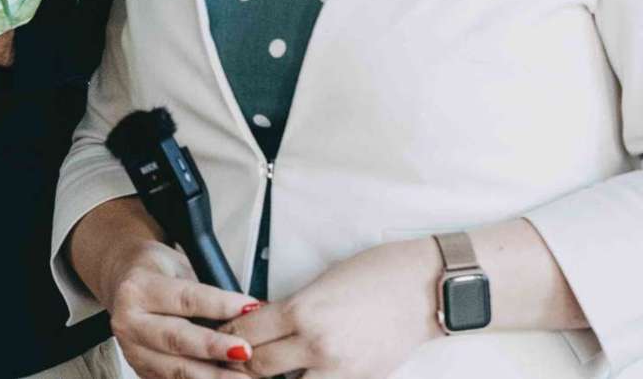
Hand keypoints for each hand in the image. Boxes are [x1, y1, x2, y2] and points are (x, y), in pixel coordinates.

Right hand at [103, 237, 259, 378]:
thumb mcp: (179, 266)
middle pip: (177, 339)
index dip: (219, 305)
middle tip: (245, 350)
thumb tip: (248, 311)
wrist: (122, 283)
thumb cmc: (156, 273)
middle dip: (214, 347)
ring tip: (243, 375)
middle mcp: (130, 322)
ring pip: (176, 369)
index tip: (249, 308)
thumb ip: (206, 290)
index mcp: (138, 289)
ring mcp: (133, 351)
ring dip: (212, 375)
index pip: (185, 299)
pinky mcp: (141, 371)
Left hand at [222, 239, 442, 377]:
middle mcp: (316, 345)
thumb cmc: (373, 275)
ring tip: (263, 370)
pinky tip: (297, 375)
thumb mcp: (319, 284)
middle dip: (241, 363)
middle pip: (259, 366)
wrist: (422, 288)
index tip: (220, 337)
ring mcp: (339, 369)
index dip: (227, 337)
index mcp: (301, 311)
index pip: (245, 334)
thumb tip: (259, 323)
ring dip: (271, 378)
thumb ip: (288, 308)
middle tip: (232, 359)